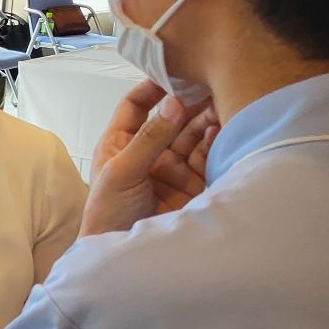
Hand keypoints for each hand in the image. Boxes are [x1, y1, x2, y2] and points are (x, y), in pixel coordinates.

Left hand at [81, 80, 217, 238]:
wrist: (124, 259)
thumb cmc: (107, 216)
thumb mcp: (121, 172)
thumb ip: (149, 139)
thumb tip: (173, 102)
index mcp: (121, 143)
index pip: (137, 104)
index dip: (153, 86)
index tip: (174, 68)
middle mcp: (149, 151)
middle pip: (172, 117)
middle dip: (189, 101)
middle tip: (209, 83)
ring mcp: (173, 167)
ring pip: (193, 134)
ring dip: (206, 118)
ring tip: (221, 103)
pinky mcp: (194, 183)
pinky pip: (207, 155)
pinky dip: (215, 141)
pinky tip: (221, 129)